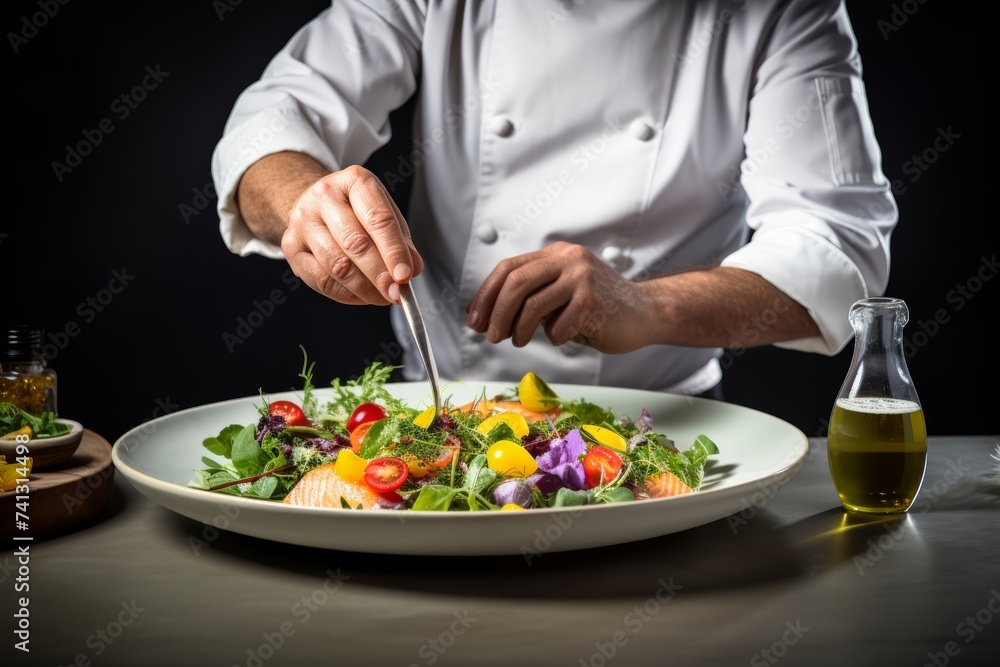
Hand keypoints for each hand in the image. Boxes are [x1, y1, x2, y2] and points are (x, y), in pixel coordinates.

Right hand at [280, 165, 422, 304]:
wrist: (314, 204)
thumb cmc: (355, 210)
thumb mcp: (384, 213)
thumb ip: (401, 240)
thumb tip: (412, 268)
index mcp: (355, 181)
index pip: (378, 219)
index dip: (393, 251)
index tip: (405, 275)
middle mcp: (324, 196)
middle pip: (355, 242)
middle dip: (380, 274)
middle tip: (396, 293)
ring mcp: (303, 220)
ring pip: (337, 265)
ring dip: (364, 288)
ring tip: (382, 296)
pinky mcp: (291, 245)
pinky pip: (321, 279)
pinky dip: (347, 294)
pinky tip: (362, 296)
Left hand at [465, 242, 654, 353]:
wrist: (644, 312)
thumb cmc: (599, 307)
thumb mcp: (561, 293)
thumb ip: (531, 297)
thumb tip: (489, 317)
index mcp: (556, 254)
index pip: (508, 268)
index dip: (485, 294)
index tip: (474, 318)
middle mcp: (568, 259)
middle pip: (516, 282)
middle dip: (497, 313)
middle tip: (490, 335)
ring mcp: (581, 277)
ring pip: (533, 305)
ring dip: (519, 329)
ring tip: (518, 341)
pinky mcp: (592, 301)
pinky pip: (558, 326)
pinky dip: (554, 337)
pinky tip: (562, 337)